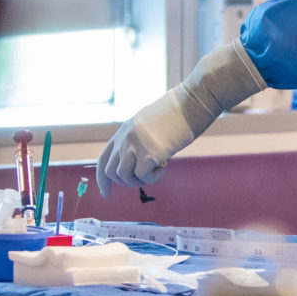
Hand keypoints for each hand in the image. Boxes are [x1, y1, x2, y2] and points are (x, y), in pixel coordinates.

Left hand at [96, 42, 266, 190]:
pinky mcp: (150, 153)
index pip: (104, 158)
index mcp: (124, 130)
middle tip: (142, 180)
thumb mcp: (149, 124)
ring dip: (139, 180)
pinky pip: (143, 177)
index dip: (103, 179)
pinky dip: (153, 178)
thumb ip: (138, 141)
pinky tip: (164, 167)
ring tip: (155, 171)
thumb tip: (138, 163)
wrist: (193, 102)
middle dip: (125, 182)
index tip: (107, 193)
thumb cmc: (179, 112)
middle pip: (111, 171)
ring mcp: (136, 145)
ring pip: (124, 176)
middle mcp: (125, 138)